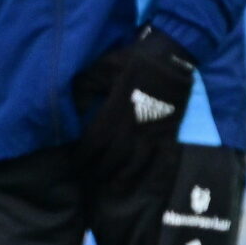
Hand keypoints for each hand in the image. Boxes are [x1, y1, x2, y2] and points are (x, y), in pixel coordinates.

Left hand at [73, 26, 194, 187]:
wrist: (171, 55)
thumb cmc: (133, 59)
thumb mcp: (101, 68)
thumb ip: (85, 89)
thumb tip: (77, 109)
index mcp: (114, 111)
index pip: (93, 142)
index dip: (82, 157)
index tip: (74, 165)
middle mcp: (131, 126)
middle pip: (112, 158)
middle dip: (98, 172)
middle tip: (87, 183)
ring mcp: (152, 131)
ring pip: (135, 163)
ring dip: (122, 178)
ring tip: (111, 189)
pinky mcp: (168, 131)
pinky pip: (158, 158)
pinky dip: (149, 171)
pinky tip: (141, 180)